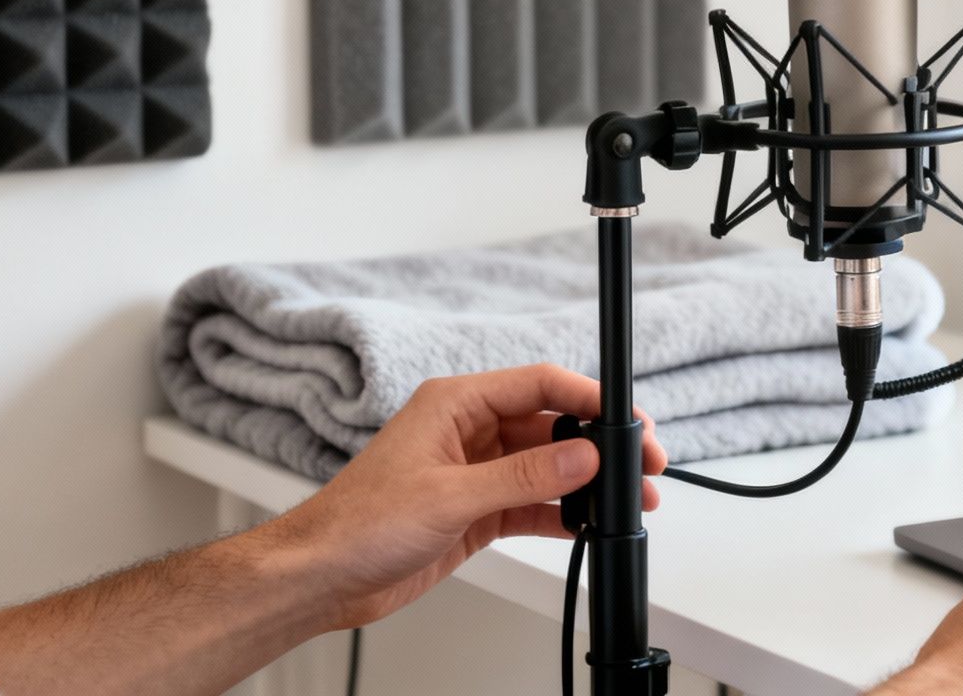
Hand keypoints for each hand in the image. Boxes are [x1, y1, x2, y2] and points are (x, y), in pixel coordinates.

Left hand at [264, 366, 666, 629]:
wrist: (321, 578)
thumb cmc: (356, 523)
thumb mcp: (449, 497)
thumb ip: (523, 477)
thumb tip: (580, 456)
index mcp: (456, 404)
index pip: (539, 384)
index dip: (588, 396)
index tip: (626, 418)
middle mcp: (469, 431)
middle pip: (552, 424)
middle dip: (598, 443)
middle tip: (641, 463)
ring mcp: (474, 472)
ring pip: (548, 467)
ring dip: (587, 483)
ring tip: (628, 499)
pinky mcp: (476, 511)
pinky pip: (534, 504)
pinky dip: (563, 513)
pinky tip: (589, 523)